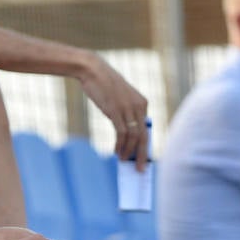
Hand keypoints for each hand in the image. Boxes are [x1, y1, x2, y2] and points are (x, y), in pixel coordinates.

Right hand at [78, 53, 149, 168]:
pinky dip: (120, 145)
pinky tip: (117, 152)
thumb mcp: (120, 98)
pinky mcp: (115, 110)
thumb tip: (127, 135)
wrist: (92, 70)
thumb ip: (126, 113)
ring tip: (124, 161)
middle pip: (144, 135)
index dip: (145, 146)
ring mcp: (127, 108)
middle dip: (143, 154)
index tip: (143, 158)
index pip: (147, 129)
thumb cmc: (104, 85)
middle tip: (141, 169)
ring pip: (134, 136)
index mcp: (143, 103)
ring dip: (129, 151)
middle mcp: (138, 106)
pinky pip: (122, 133)